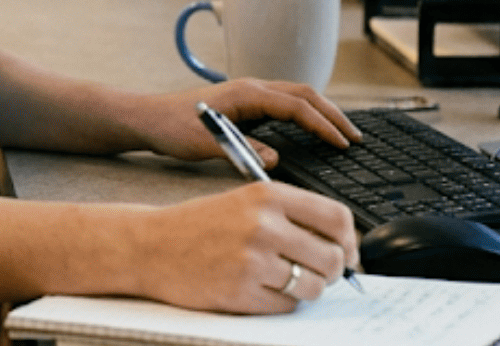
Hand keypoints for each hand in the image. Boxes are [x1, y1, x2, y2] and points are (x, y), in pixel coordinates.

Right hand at [126, 181, 358, 312]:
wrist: (148, 246)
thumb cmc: (199, 226)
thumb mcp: (244, 202)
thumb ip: (291, 216)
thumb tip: (345, 249)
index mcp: (267, 195)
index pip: (337, 218)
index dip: (350, 241)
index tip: (346, 252)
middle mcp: (263, 223)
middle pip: (332, 257)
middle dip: (330, 271)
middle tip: (314, 272)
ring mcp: (252, 258)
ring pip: (313, 286)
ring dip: (305, 289)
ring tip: (281, 280)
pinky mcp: (241, 290)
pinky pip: (286, 305)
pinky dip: (279, 302)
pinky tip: (257, 288)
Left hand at [132, 79, 359, 166]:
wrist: (146, 118)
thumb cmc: (170, 127)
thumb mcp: (205, 144)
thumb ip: (242, 151)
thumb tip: (276, 160)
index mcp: (245, 93)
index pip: (296, 105)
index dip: (322, 125)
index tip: (343, 144)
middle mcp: (251, 88)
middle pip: (304, 93)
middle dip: (333, 113)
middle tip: (356, 137)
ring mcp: (248, 94)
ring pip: (296, 95)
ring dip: (322, 111)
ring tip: (344, 133)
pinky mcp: (245, 104)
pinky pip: (285, 104)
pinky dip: (306, 113)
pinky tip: (313, 130)